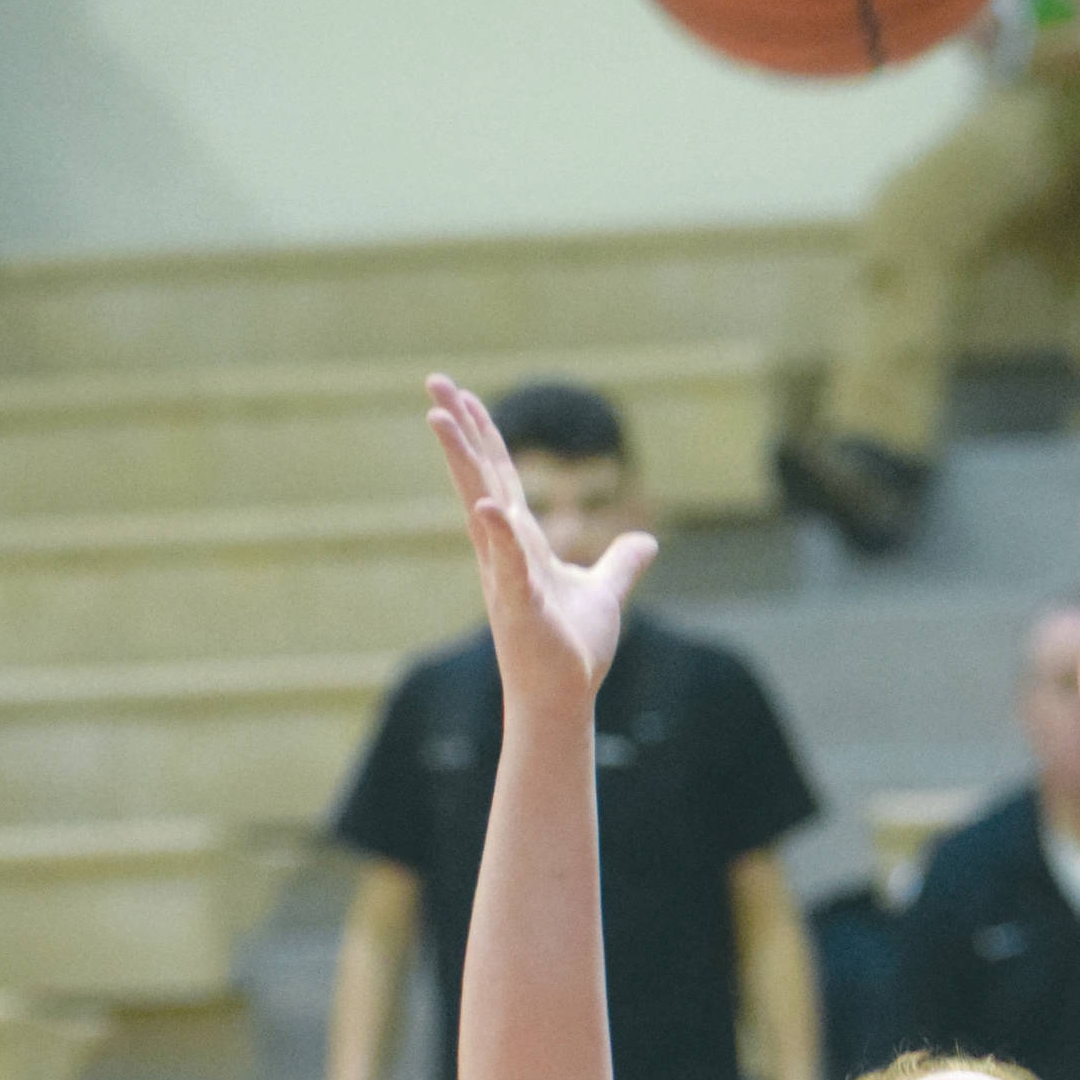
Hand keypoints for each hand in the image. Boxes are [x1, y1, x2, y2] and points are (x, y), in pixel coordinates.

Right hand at [426, 377, 657, 713]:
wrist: (563, 699)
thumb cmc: (573, 650)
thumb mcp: (604, 593)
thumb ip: (621, 563)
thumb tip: (646, 540)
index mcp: (521, 542)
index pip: (499, 476)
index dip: (484, 435)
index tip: (462, 394)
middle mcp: (504, 551)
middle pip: (480, 477)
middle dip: (458, 429)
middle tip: (433, 380)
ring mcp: (506, 576)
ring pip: (481, 507)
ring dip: (462, 463)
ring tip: (440, 417)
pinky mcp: (520, 607)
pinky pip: (509, 566)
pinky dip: (499, 537)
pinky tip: (488, 507)